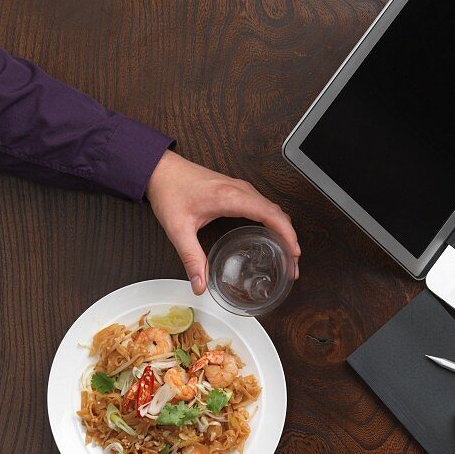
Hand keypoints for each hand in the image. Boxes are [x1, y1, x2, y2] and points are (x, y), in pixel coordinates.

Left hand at [145, 150, 299, 293]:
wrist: (160, 169)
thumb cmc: (170, 190)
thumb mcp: (178, 229)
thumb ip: (191, 259)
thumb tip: (200, 284)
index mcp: (230, 197)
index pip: (270, 214)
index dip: (286, 234)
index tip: (294, 252)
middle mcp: (239, 190)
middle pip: (277, 213)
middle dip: (290, 238)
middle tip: (292, 264)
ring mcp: (239, 188)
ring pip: (272, 208)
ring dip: (284, 229)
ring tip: (287, 253)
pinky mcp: (236, 190)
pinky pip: (263, 205)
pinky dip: (273, 221)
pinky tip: (272, 236)